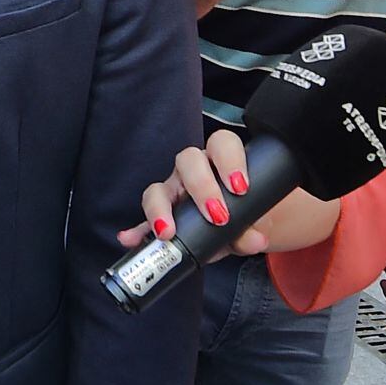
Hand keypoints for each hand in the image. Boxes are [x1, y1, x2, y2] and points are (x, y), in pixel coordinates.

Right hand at [117, 130, 340, 257]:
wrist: (241, 229)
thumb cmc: (247, 213)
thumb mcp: (254, 222)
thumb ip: (254, 230)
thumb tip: (255, 240)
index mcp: (219, 161)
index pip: (222, 144)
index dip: (230, 161)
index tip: (240, 188)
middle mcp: (192, 171)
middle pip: (187, 160)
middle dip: (201, 186)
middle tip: (218, 216)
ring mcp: (171, 191)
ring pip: (157, 188)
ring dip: (160, 209)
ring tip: (167, 232)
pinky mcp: (159, 216)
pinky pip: (142, 222)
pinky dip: (136, 231)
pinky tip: (131, 240)